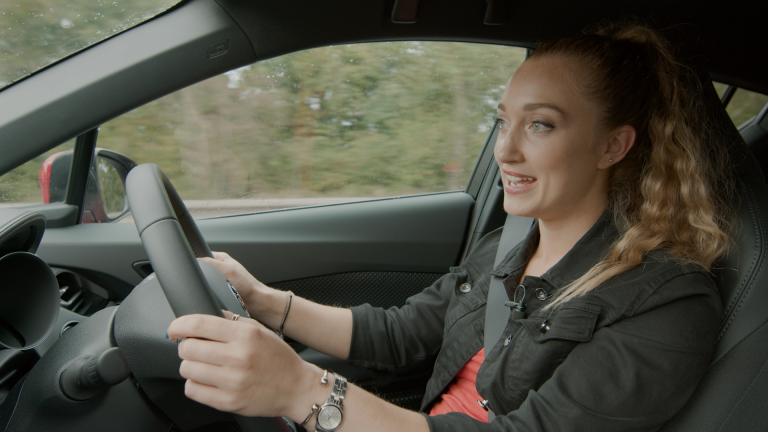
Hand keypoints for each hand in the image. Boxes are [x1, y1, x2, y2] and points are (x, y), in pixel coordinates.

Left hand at [167, 311, 319, 417]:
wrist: (296, 387)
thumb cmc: (277, 358)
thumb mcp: (259, 331)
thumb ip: (231, 322)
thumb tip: (200, 319)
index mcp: (245, 335)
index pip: (199, 325)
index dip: (179, 325)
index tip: (174, 328)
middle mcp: (239, 357)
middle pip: (188, 348)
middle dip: (186, 347)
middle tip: (196, 348)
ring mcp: (232, 381)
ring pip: (187, 369)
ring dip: (191, 366)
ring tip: (205, 365)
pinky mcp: (228, 402)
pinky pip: (192, 390)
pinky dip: (195, 384)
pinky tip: (207, 380)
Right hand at [199, 251, 265, 305]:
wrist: (254, 300)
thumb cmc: (247, 284)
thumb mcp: (228, 270)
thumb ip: (212, 263)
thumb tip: (197, 260)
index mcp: (221, 258)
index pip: (203, 256)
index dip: (198, 262)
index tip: (197, 269)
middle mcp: (219, 267)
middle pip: (202, 269)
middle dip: (202, 276)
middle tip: (209, 280)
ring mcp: (219, 278)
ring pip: (204, 280)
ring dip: (206, 285)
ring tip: (215, 287)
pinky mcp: (219, 289)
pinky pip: (208, 289)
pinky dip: (209, 292)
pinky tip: (214, 294)